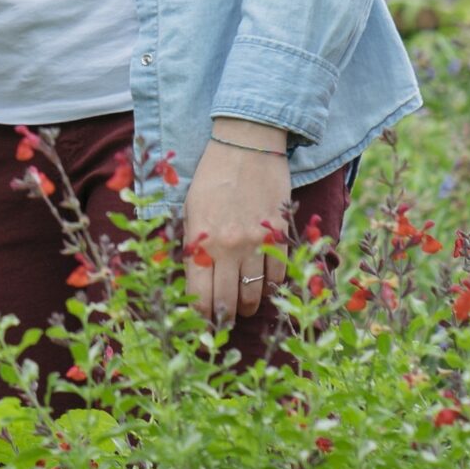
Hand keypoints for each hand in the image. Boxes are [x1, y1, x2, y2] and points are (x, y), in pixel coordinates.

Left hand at [183, 124, 295, 324]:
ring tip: (243, 305)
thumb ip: (192, 246)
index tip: (201, 324)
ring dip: (247, 305)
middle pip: (227, 302)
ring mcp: (257, 243)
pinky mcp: (280, 236)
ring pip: (254, 294)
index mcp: (201, 241)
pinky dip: (270, 286)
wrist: (247, 145)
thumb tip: (195, 282)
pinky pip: (277, 276)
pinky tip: (262, 284)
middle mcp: (229, 247)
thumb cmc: (212, 176)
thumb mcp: (190, 210)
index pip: (199, 295)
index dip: (200, 316)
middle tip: (223, 322)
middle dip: (223, 319)